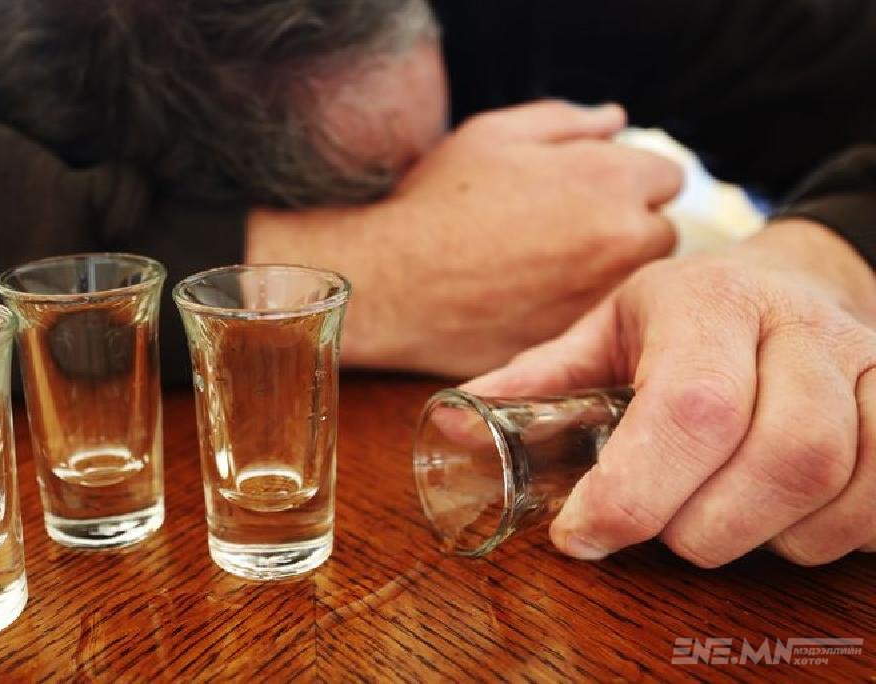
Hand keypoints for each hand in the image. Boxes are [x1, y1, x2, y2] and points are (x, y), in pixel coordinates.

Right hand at [248, 100, 681, 375]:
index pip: (668, 176)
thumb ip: (566, 121)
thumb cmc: (436, 202)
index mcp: (607, 178)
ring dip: (611, 272)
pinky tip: (536, 299)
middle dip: (630, 227)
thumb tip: (616, 121)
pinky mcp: (576, 341)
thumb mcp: (493, 134)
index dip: (630, 179)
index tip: (594, 190)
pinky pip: (600, 321)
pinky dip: (580, 309)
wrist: (392, 284)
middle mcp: (618, 240)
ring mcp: (600, 298)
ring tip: (553, 267)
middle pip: (663, 233)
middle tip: (572, 231)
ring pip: (636, 283)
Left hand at [464, 219, 875, 566]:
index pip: (691, 406)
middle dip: (701, 525)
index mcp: (710, 303)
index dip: (636, 489)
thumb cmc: (685, 315)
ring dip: (764, 536)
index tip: (582, 533)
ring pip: (839, 485)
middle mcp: (800, 329)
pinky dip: (828, 534)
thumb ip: (537, 379)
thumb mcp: (604, 329)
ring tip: (711, 521)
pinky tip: (778, 520)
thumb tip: (455, 421)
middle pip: (782, 456)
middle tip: (653, 530)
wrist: (786, 283)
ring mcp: (867, 365)